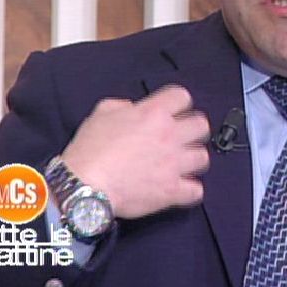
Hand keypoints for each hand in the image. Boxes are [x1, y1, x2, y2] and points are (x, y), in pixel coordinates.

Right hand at [60, 85, 210, 218]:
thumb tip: (131, 109)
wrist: (84, 185)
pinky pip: (196, 190)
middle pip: (202, 125)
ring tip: (182, 164)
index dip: (178, 103)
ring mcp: (173, 164)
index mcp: (153, 113)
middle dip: (194, 130)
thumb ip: (122, 105)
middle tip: (183, 137)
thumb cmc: (90, 151)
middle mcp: (169, 135)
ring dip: (193, 160)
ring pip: (203, 157)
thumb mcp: (101, 114)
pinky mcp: (172, 190)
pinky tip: (181, 188)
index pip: (182, 97)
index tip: (175, 111)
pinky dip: (190, 190)